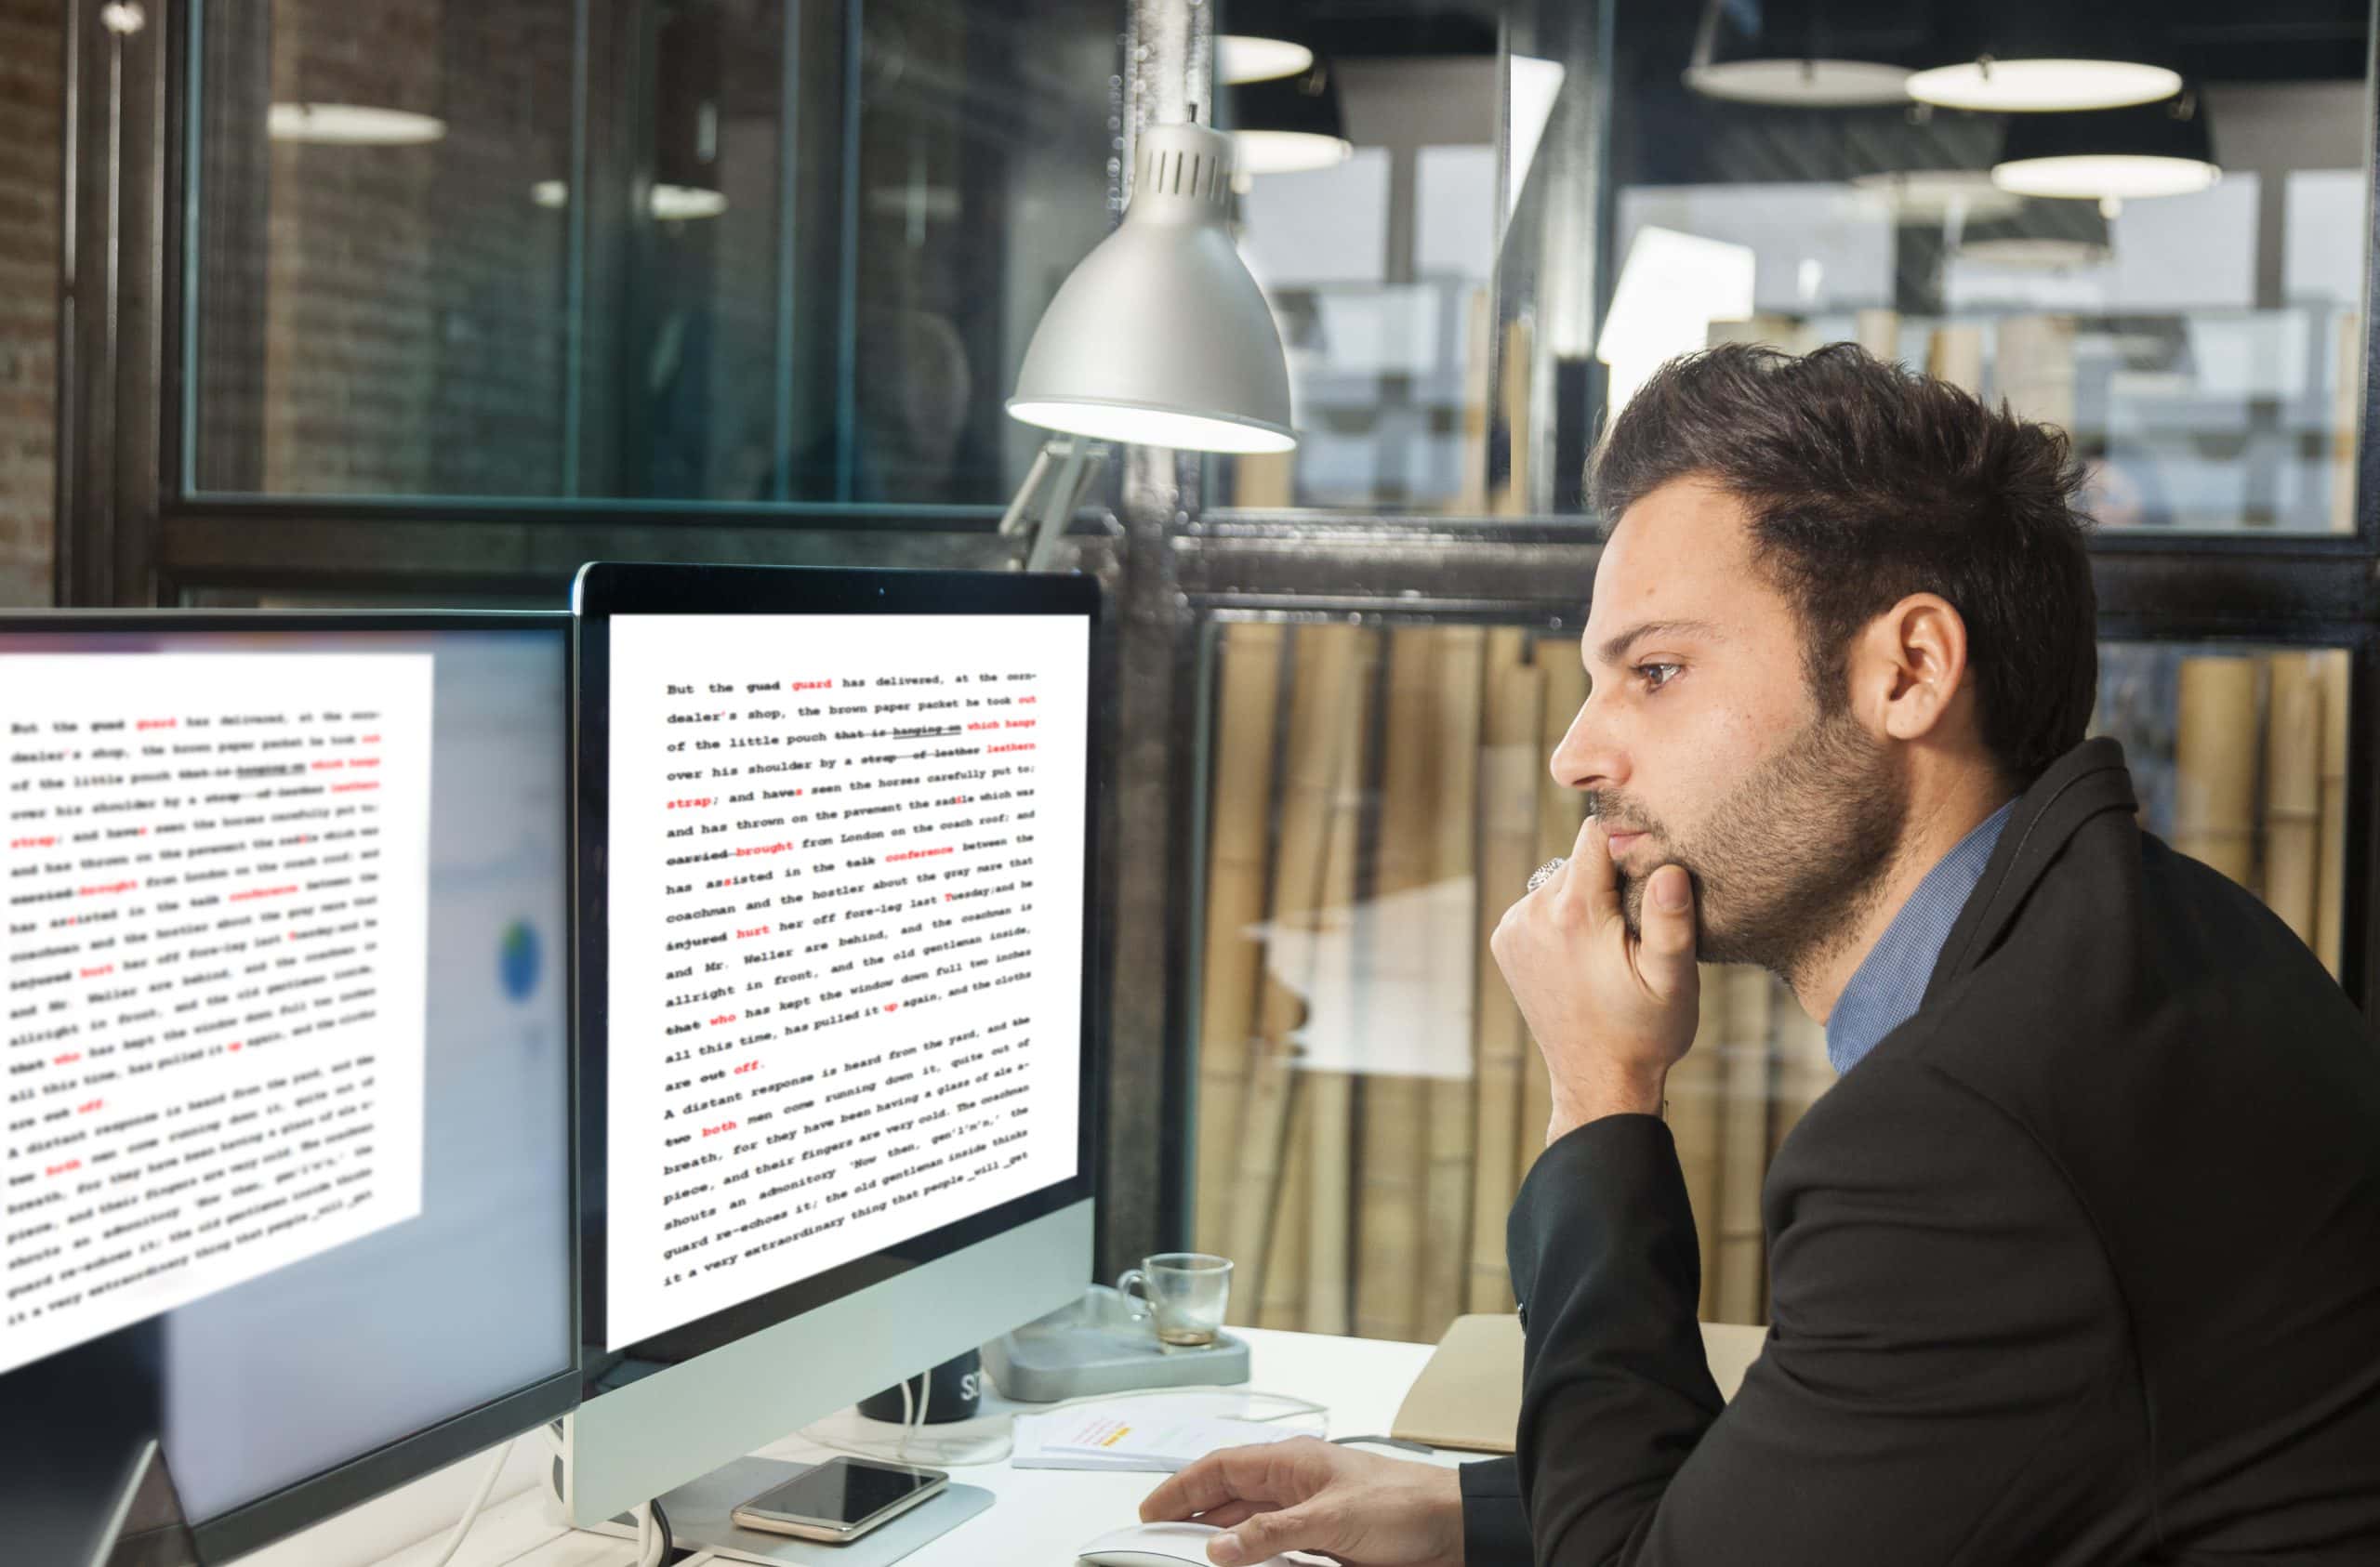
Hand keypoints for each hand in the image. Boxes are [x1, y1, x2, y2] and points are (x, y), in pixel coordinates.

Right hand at [1137, 1437, 1465, 1566]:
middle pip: (1230, 1497)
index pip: (1221, 1469)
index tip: (1150, 1510)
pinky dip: (1254, 1558)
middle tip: (1158, 1537)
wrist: (1455, 1531)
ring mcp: (1310, 1514)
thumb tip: (1219, 1546)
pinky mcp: (1325, 1543)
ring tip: (1191, 1555)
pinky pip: (1276, 1549)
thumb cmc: (1405, 1504)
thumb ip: (1272, 1533)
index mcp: (1291, 1462)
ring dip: (1224, 1539)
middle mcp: (1296, 1485)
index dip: (1181, 1487)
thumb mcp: (1331, 1519)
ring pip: (1250, 1524)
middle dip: (1194, 1515)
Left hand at [1489, 814, 1698, 1140]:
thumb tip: (1668, 866)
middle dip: (1611, 878)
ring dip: (1587, 898)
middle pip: (1580, 859)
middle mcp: (1531, 913)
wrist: (1598, 1081)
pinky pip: (1541, 904)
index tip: (1652, 871)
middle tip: (1635, 924)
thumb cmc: (1644, 1033)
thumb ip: (1671, 920)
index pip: (1598, 835)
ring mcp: (1512, 928)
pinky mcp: (1505, 941)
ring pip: (1560, 880)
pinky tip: (1585, 952)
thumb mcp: (1672, 980)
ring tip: (1611, 944)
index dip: (1631, 844)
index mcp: (1573, 913)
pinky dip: (1565, 916)